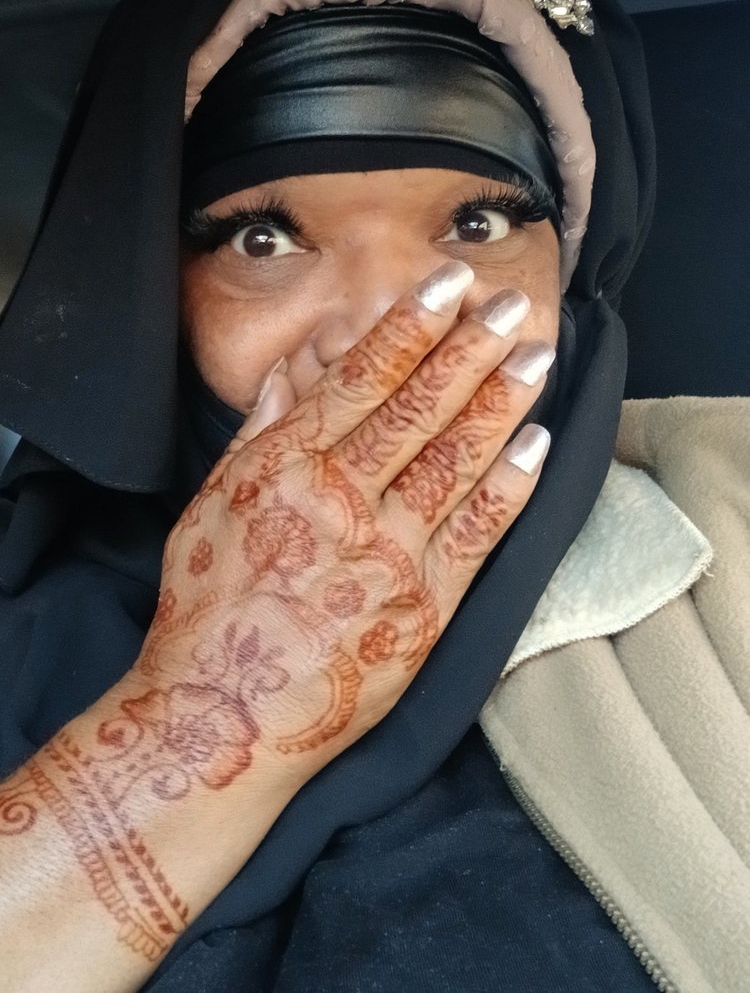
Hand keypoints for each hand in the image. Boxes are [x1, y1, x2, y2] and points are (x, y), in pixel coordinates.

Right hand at [132, 261, 553, 793]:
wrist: (222, 721)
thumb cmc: (208, 610)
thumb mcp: (210, 507)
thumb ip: (259, 435)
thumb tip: (293, 372)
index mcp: (286, 470)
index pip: (362, 380)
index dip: (411, 326)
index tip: (448, 283)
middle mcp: (342, 505)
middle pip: (421, 409)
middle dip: (472, 349)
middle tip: (512, 304)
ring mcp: (390, 558)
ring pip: (458, 461)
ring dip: (503, 402)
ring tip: (537, 355)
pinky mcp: (426, 610)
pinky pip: (479, 533)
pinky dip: (511, 485)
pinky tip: (536, 442)